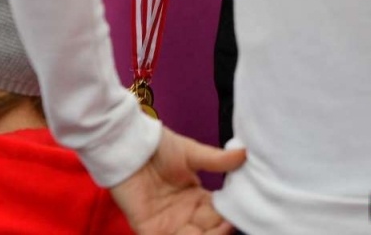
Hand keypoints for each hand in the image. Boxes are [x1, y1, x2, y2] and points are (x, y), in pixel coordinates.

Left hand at [110, 125, 245, 234]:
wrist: (126, 145)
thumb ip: (216, 160)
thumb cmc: (157, 146)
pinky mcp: (148, 229)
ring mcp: (167, 225)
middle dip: (218, 233)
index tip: (236, 218)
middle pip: (208, 234)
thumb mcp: (190, 152)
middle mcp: (185, 215)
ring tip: (212, 231)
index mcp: (197, 199)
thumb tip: (244, 154)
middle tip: (226, 226)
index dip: (228, 220)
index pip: (219, 217)